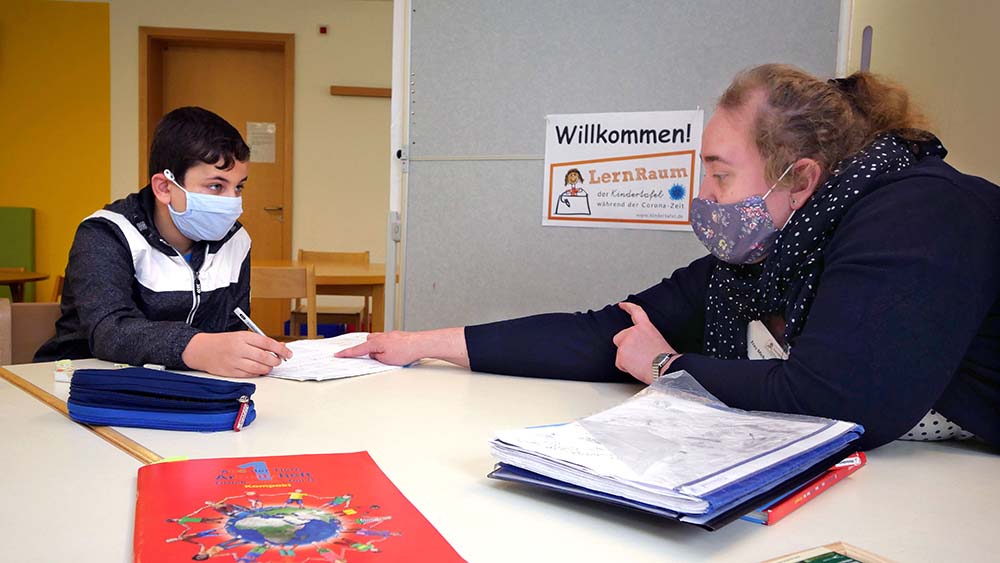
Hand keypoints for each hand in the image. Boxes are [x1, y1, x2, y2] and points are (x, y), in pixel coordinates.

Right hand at [182, 332, 292, 376]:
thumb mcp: (242, 336)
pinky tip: (258, 370)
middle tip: (278, 361)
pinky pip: (250, 375)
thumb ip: (260, 342)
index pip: (268, 343)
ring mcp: (234, 361)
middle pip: (265, 357)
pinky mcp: (231, 372)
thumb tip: (280, 347)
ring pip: (259, 368)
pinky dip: (257, 374)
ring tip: (268, 366)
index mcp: (243, 337)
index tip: (288, 354)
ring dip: (268, 368)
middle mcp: (239, 349)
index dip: (281, 349)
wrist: (202, 349)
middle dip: (276, 360)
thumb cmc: (224, 342)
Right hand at [335, 327, 469, 366]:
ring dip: (380, 349)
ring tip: (390, 357)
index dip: (347, 353)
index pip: (358, 349)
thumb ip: (377, 357)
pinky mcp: (397, 336)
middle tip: (375, 359)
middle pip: (368, 342)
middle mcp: (381, 336)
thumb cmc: (406, 351)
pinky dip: (389, 348)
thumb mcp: (386, 360)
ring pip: (378, 341)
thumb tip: (374, 355)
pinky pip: (387, 342)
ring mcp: (389, 335)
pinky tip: (397, 353)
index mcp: (375, 343)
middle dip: (369, 350)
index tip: (338, 354)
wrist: (421, 344)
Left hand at [612, 302, 676, 384]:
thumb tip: (640, 346)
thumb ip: (645, 338)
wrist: (665, 368)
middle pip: (620, 337)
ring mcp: (626, 342)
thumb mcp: (658, 341)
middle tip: (638, 356)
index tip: (621, 305)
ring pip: (619, 352)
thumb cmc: (665, 359)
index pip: (636, 312)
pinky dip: (625, 367)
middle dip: (625, 346)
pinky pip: (619, 363)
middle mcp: (634, 331)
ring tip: (641, 363)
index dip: (627, 307)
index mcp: (646, 327)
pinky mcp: (621, 354)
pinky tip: (637, 368)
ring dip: (627, 358)